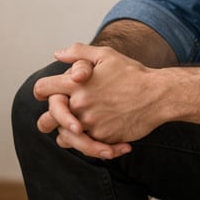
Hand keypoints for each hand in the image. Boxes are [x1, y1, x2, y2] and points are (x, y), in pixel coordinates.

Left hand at [34, 43, 161, 151]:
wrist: (158, 95)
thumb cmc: (132, 73)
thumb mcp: (105, 55)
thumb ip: (78, 52)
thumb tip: (57, 54)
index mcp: (75, 84)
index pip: (42, 89)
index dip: (41, 91)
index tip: (46, 94)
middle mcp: (79, 105)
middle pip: (47, 120)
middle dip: (48, 120)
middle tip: (51, 120)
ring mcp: (91, 124)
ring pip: (64, 137)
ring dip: (67, 134)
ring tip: (75, 129)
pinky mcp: (104, 139)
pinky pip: (87, 147)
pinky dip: (89, 144)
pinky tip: (97, 138)